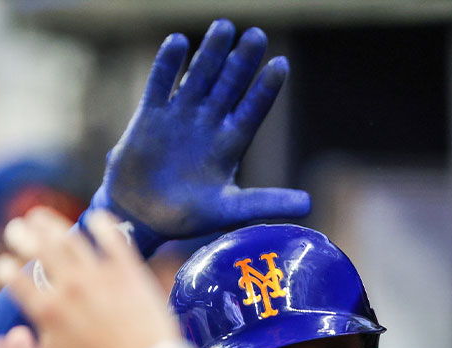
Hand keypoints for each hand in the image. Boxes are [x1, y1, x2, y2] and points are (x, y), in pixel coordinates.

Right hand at [0, 207, 180, 347]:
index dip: (6, 270)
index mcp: (48, 312)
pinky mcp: (129, 273)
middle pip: (42, 252)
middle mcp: (71, 288)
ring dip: (53, 225)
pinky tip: (96, 218)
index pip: (17, 282)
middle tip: (17, 227)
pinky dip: (103, 226)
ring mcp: (101, 277)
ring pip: (72, 241)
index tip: (1, 264)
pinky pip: (115, 241)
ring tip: (42, 216)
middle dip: (24, 236)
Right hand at [94, 20, 310, 249]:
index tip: (280, 64)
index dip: (265, 88)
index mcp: (230, 144)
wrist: (142, 217)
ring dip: (211, 53)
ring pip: (199, 77)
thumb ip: (266, 203)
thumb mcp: (230, 211)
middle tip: (256, 35)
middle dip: (242, 61)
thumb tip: (309, 205)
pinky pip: (161, 85)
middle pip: (229, 86)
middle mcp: (209, 124)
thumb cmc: (188, 216)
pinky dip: (168, 65)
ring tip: (224, 27)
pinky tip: (178, 42)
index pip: (253, 109)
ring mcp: (180, 117)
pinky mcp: (151, 116)